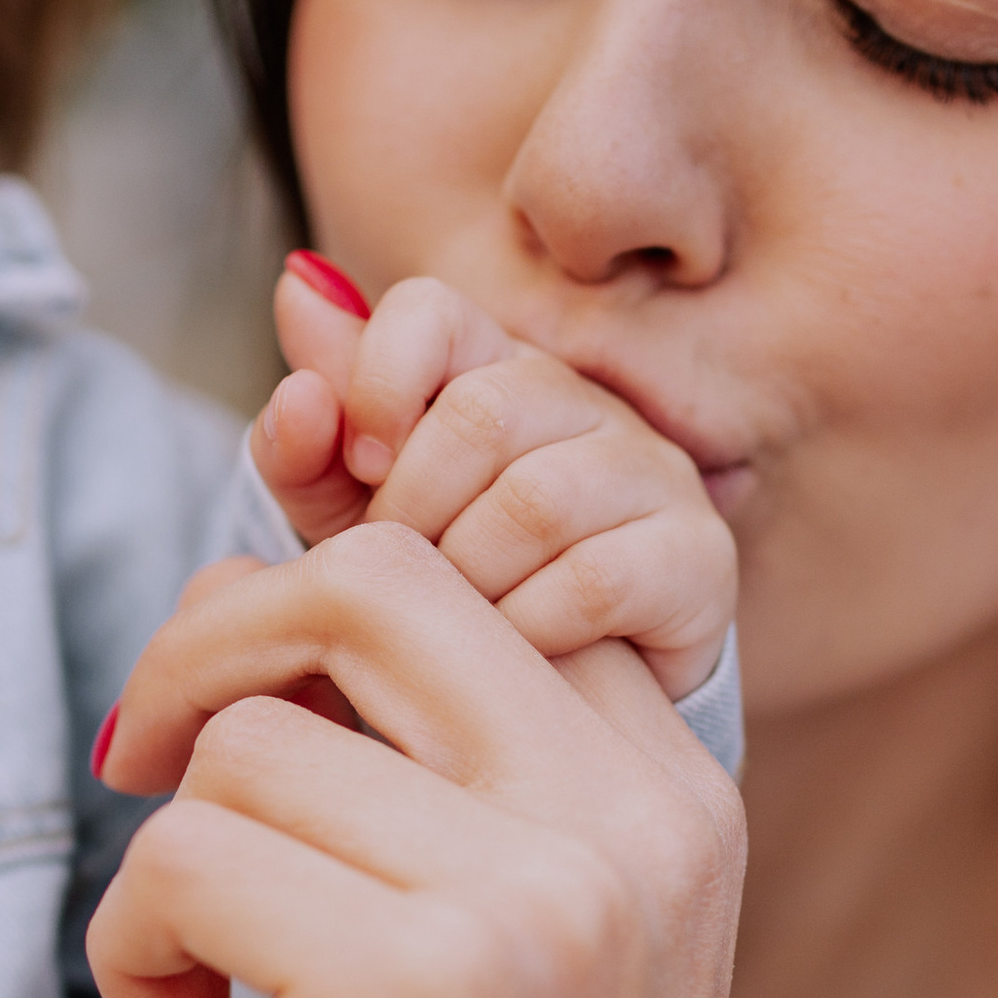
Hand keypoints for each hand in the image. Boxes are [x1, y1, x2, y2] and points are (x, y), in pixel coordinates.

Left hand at [90, 533, 739, 997]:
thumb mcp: (545, 972)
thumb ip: (468, 789)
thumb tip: (272, 605)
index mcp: (686, 801)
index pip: (492, 561)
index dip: (325, 597)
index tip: (249, 714)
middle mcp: (637, 827)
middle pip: (372, 582)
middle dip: (218, 645)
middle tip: (154, 770)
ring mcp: (542, 906)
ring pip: (255, 742)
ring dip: (169, 857)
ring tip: (204, 987)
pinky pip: (189, 856)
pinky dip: (138, 945)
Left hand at [248, 256, 735, 703]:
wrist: (558, 709)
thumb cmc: (450, 595)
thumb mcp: (354, 524)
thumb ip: (311, 435)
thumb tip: (297, 287)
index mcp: (492, 367)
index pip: (428, 310)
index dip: (376, 381)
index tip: (359, 468)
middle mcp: (585, 400)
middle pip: (479, 411)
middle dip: (412, 510)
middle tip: (402, 574)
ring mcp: (654, 471)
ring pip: (534, 502)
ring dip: (467, 578)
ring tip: (454, 618)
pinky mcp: (699, 554)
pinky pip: (593, 582)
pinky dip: (528, 629)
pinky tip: (514, 654)